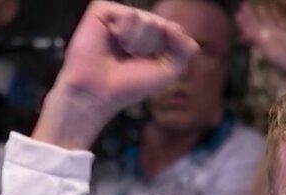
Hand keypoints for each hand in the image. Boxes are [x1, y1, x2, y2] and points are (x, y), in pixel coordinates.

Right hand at [34, 1, 198, 149]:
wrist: (99, 93)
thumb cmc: (130, 85)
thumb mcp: (170, 70)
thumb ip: (186, 48)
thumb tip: (173, 26)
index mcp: (152, 34)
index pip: (175, 30)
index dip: (168, 51)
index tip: (148, 65)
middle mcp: (136, 22)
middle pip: (163, 25)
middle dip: (151, 48)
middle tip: (130, 59)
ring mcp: (119, 15)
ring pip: (147, 20)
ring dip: (137, 43)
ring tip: (121, 51)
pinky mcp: (102, 10)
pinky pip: (129, 14)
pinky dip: (125, 33)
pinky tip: (112, 40)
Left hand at [236, 3, 285, 76]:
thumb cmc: (283, 59)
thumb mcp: (267, 48)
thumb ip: (258, 39)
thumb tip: (244, 32)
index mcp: (260, 42)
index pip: (249, 30)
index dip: (243, 23)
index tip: (237, 14)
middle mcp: (266, 38)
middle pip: (256, 25)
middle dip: (250, 16)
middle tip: (243, 5)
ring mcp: (276, 36)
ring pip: (267, 23)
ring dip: (262, 15)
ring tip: (258, 6)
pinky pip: (279, 26)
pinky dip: (277, 20)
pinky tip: (275, 14)